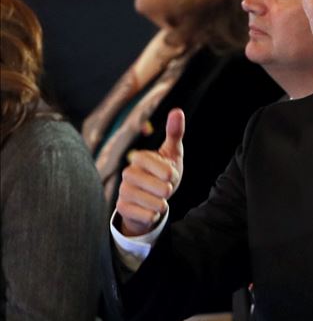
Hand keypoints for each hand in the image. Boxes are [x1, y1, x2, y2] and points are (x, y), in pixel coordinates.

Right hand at [115, 109, 184, 235]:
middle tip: (167, 190)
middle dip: (168, 190)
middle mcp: (128, 173)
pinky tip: (152, 212)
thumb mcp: (172, 153)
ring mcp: (123, 191)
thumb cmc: (164, 173)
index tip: (171, 174)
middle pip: (158, 186)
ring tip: (160, 201)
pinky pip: (143, 216)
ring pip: (152, 202)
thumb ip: (174, 133)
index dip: (167, 171)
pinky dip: (153, 216)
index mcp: (139, 158)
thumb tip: (177, 111)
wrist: (153, 199)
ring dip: (162, 204)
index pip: (152, 162)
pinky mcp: (122, 208)